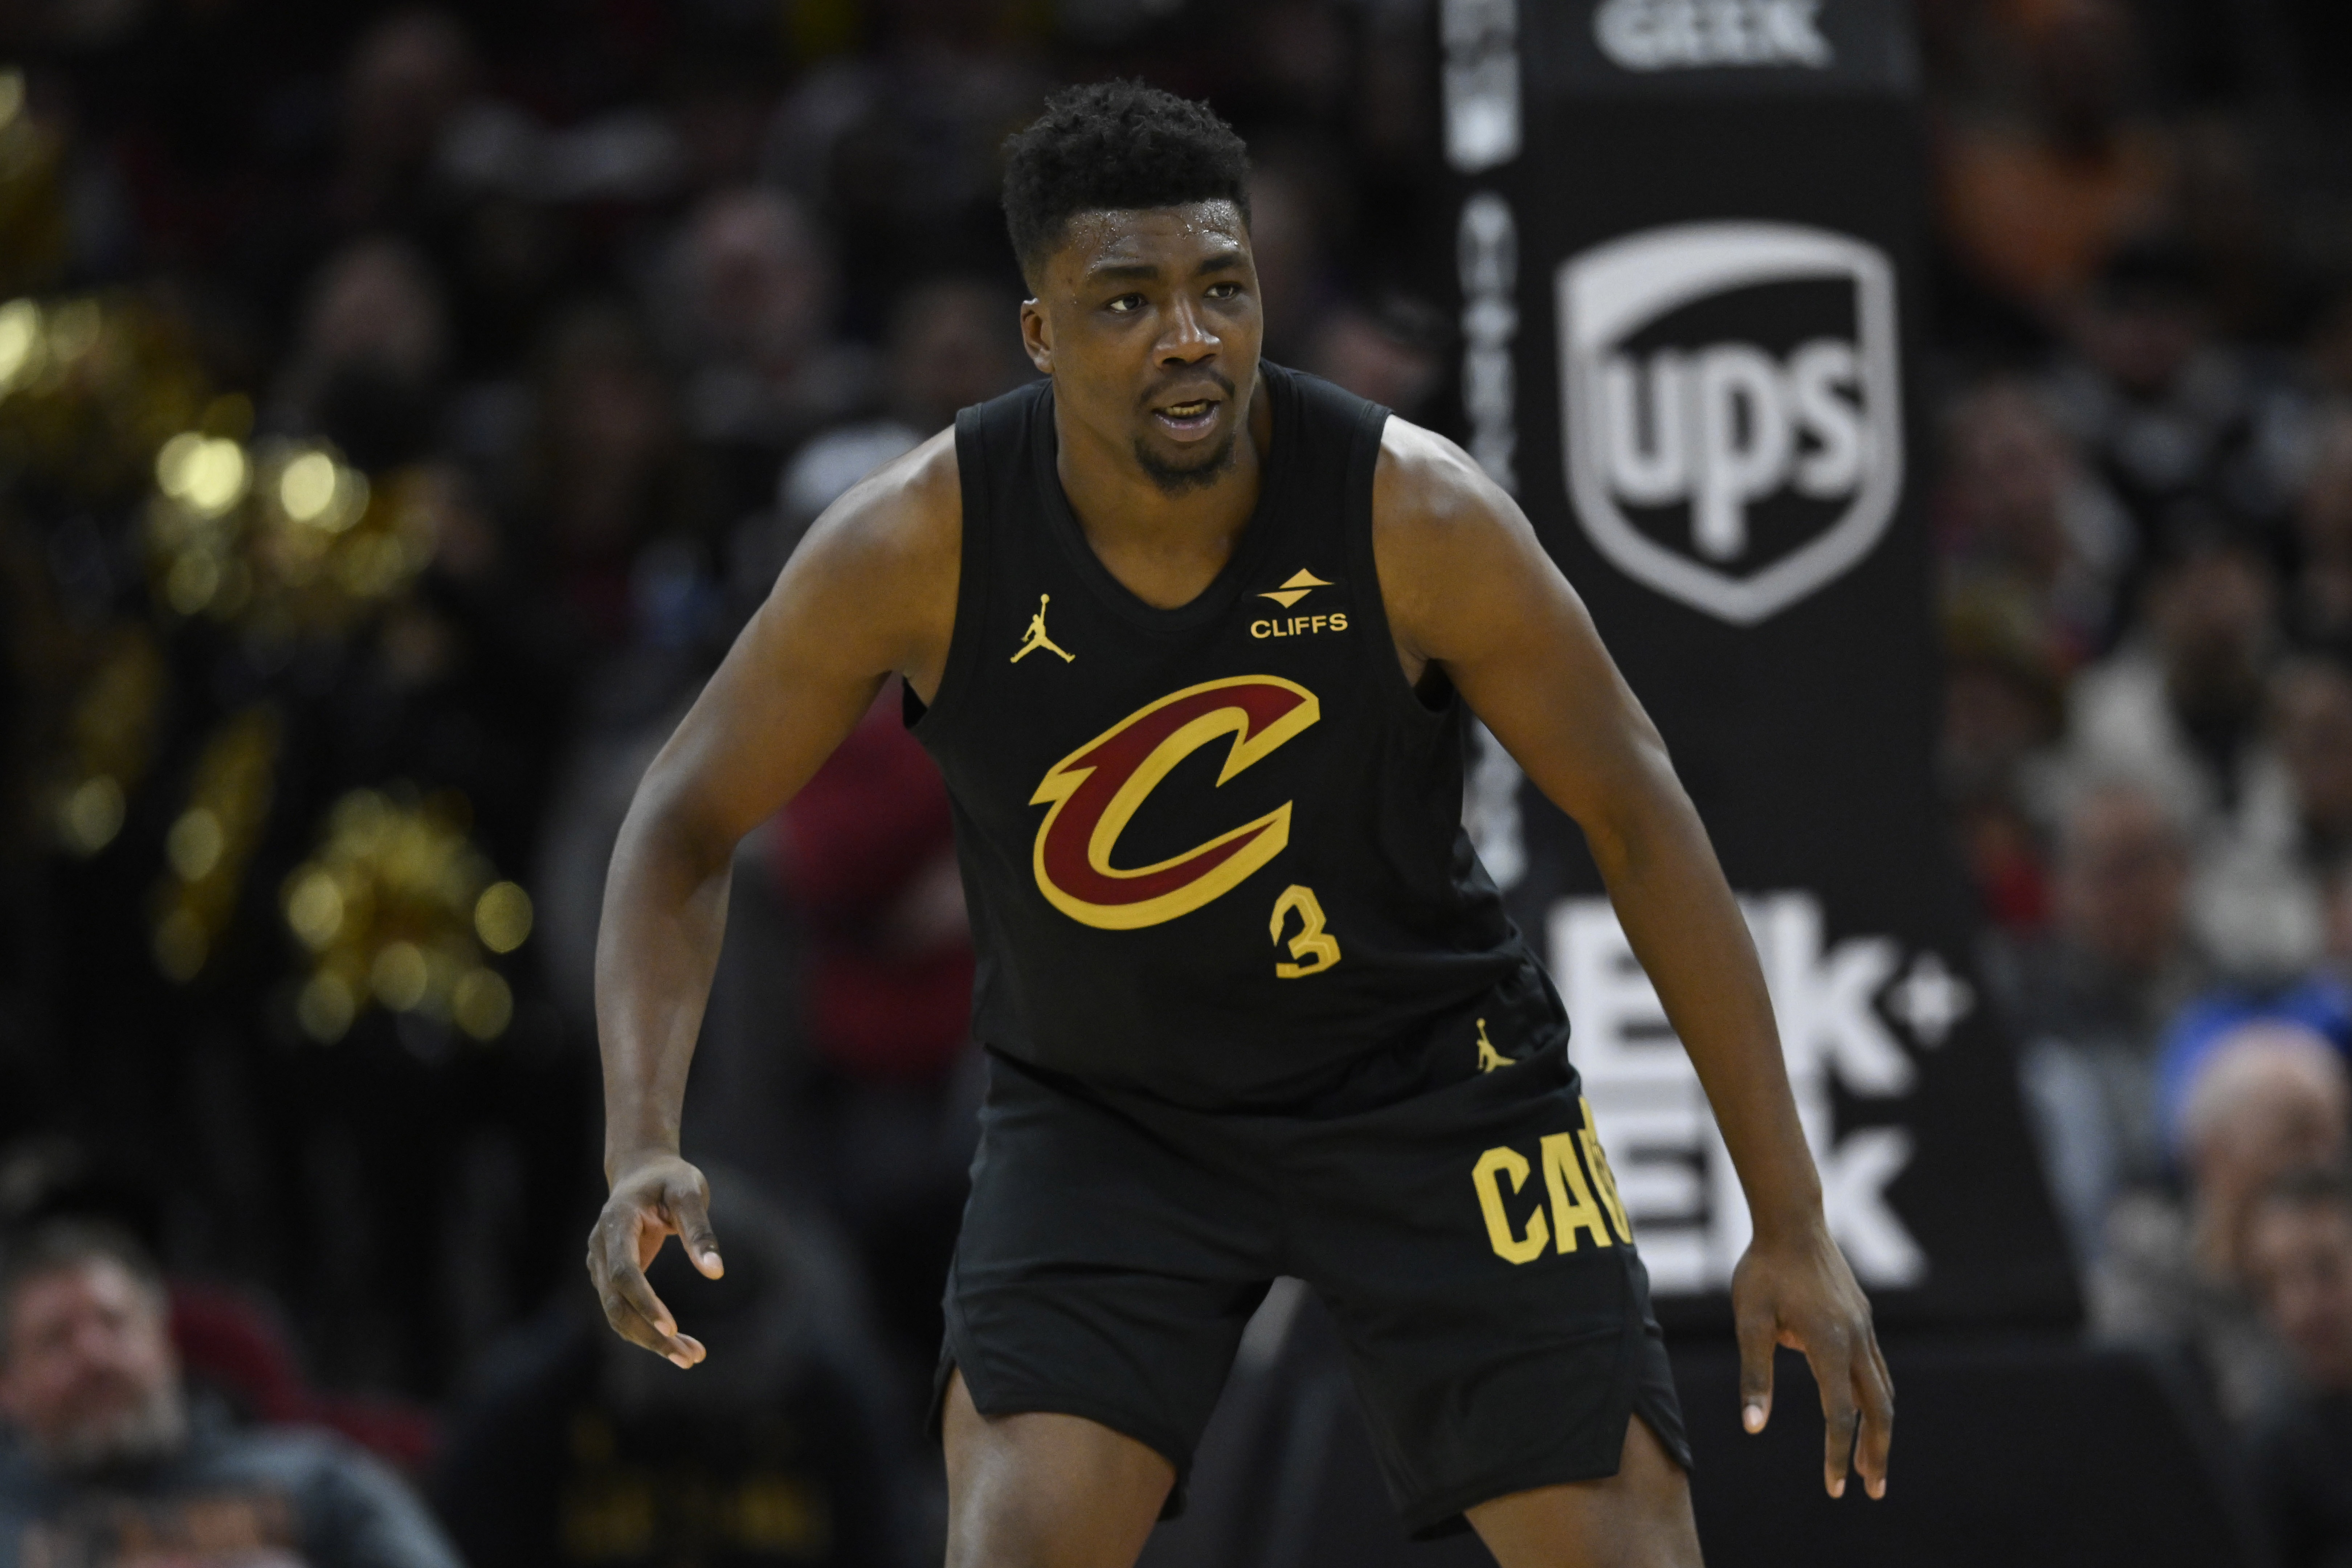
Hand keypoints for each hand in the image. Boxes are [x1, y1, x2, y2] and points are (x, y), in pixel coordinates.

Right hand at [586, 1152, 724, 1368]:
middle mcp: (600, 1247)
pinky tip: (676, 1343)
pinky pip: (622, 1310)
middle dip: (649, 1334)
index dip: (644, 1302)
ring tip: (690, 1357)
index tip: (671, 1327)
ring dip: (648, 1339)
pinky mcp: (608, 1277)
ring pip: (616, 1313)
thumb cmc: (669, 1179)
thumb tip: (715, 1272)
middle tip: (690, 1357)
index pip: (623, 1272)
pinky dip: (646, 1329)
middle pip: (616, 1303)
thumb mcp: (689, 1192)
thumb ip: (699, 1230)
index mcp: (616, 1222)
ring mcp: (599, 1263)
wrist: (642, 1171)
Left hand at [1730, 1217, 1892, 1499]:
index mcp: (1829, 1343)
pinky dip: (1874, 1399)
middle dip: (1876, 1453)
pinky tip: (1861, 1413)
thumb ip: (1755, 1374)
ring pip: (1883, 1390)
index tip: (1834, 1489)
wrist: (1791, 1220)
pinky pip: (1876, 1368)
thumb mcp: (1749, 1321)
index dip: (1837, 1455)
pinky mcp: (1862, 1318)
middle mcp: (1856, 1339)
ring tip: (1868, 1463)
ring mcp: (1864, 1328)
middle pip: (1878, 1410)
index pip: (1839, 1414)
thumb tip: (1754, 1427)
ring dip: (1878, 1429)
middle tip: (1872, 1491)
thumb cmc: (1763, 1270)